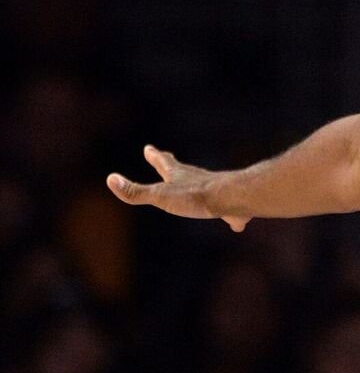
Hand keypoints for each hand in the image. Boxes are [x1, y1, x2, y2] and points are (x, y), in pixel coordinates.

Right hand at [107, 145, 249, 231]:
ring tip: (204, 198)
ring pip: (208, 189)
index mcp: (180, 177)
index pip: (164, 163)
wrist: (232, 199)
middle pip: (185, 171)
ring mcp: (218, 192)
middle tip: (169, 157)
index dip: (155, 156)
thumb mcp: (160, 196)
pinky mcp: (234, 206)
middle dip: (174, 167)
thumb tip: (110, 179)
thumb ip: (136, 192)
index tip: (149, 148)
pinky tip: (237, 224)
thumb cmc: (195, 197)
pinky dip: (232, 218)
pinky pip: (232, 212)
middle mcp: (199, 180)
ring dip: (202, 190)